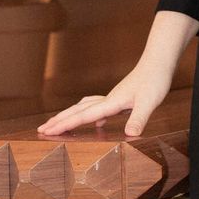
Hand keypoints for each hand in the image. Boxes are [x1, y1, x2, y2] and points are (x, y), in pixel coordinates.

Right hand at [37, 56, 173, 138]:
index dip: (64, 125)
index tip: (46, 131)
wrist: (158, 63)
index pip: (82, 116)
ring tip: (57, 124)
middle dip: (59, 120)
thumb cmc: (154, 81)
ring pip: (84, 108)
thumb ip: (139, 118)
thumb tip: (131, 135)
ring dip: (70, 116)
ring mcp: (112, 98)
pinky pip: (97, 108)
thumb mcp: (149, 102)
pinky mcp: (118, 98)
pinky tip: (96, 124)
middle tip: (41, 129)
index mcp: (110, 103)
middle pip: (77, 110)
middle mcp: (107, 100)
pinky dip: (90, 115)